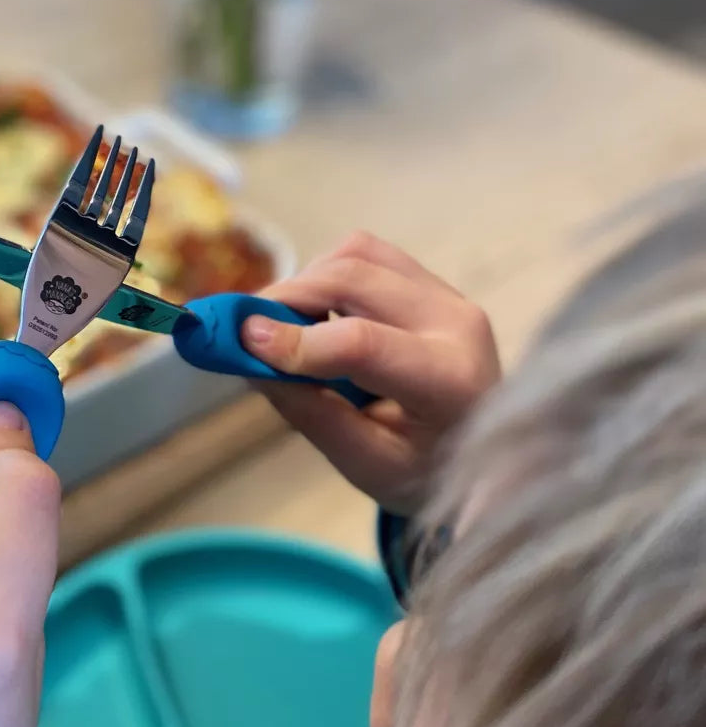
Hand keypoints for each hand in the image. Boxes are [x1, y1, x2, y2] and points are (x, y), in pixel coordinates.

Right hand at [241, 232, 499, 514]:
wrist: (485, 460)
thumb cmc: (425, 472)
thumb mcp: (365, 464)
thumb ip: (310, 412)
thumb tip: (249, 358)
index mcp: (450, 382)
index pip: (364, 343)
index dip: (296, 339)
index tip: (241, 342)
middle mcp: (457, 324)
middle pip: (357, 278)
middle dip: (288, 296)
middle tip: (245, 329)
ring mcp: (450, 295)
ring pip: (359, 254)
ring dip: (307, 281)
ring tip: (283, 326)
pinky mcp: (434, 284)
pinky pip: (368, 255)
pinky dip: (326, 275)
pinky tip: (314, 316)